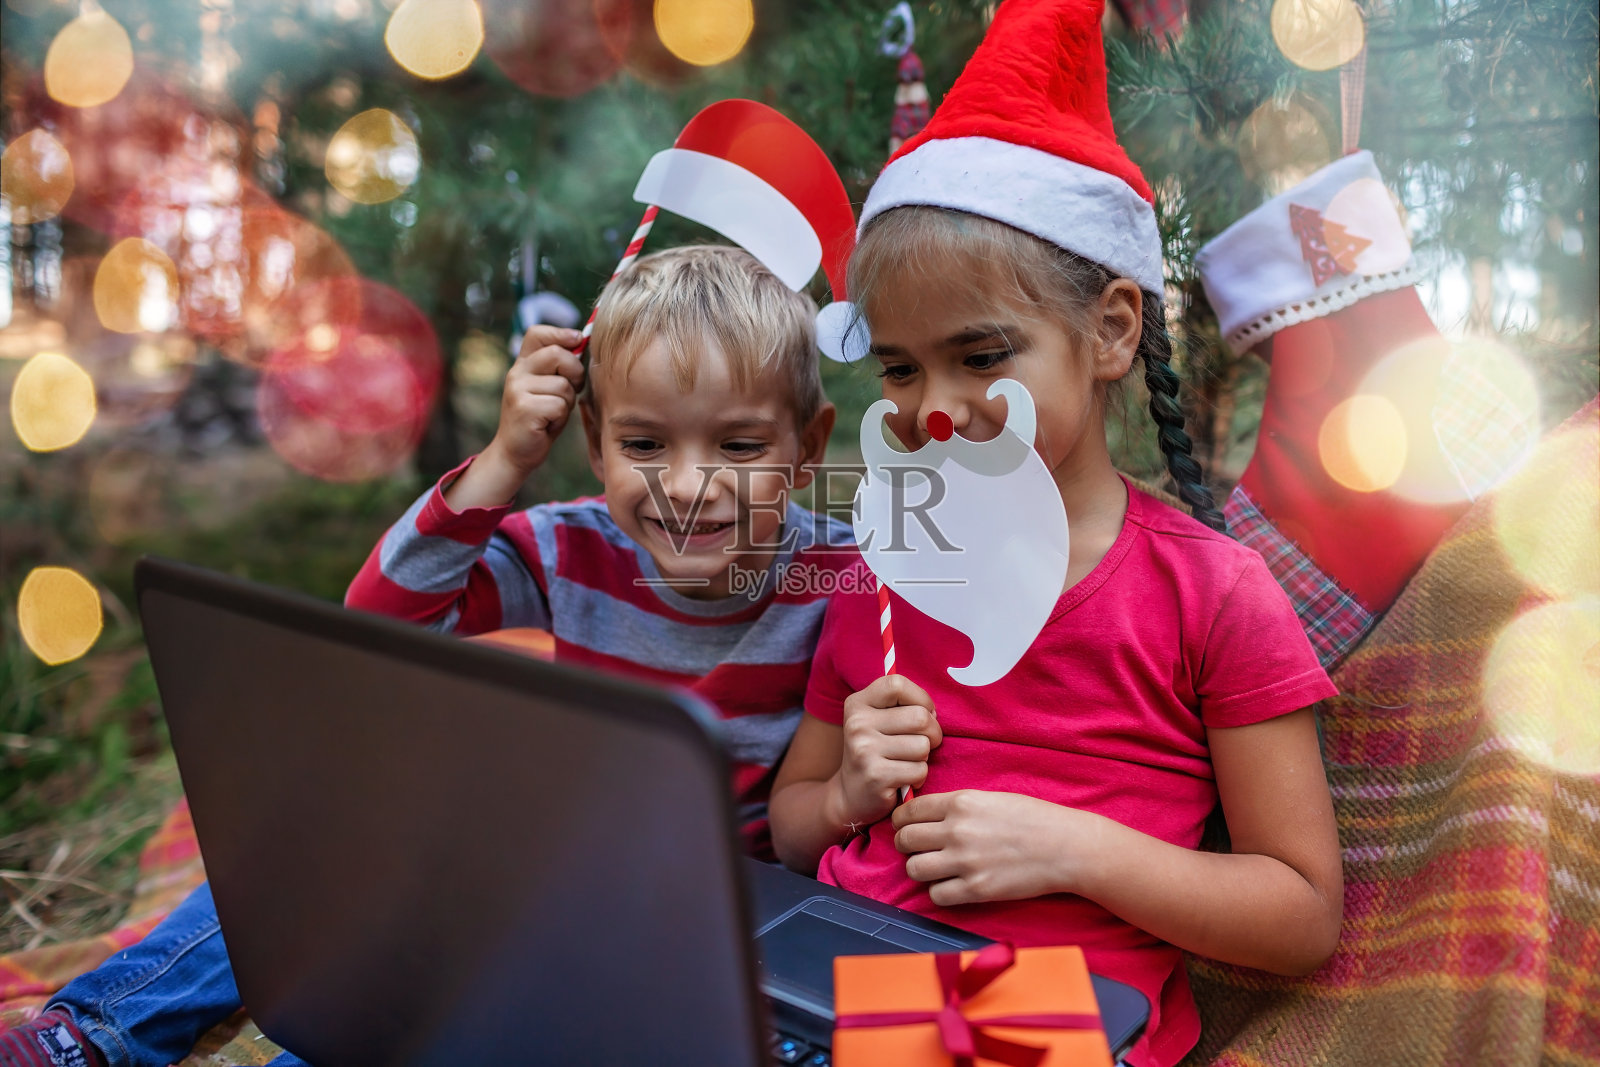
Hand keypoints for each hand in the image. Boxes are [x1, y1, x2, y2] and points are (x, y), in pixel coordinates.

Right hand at [489, 325, 585, 476]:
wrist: (516, 452)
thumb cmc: (541, 419)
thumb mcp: (549, 388)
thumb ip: (560, 368)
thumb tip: (584, 342)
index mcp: (523, 364)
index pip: (537, 333)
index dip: (560, 333)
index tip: (578, 340)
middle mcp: (516, 373)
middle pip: (557, 355)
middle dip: (575, 372)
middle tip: (573, 389)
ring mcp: (517, 390)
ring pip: (563, 385)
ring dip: (567, 402)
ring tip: (554, 412)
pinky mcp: (524, 408)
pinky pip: (560, 405)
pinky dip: (561, 417)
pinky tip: (548, 423)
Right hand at [832, 675, 941, 830]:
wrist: (850, 795)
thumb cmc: (876, 752)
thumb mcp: (877, 721)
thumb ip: (901, 706)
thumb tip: (934, 712)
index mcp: (857, 704)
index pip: (897, 685)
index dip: (921, 699)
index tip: (923, 713)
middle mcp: (857, 724)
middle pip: (919, 717)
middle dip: (932, 733)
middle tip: (923, 744)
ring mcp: (864, 750)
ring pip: (923, 746)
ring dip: (923, 758)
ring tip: (908, 762)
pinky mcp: (876, 776)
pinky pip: (919, 770)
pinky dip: (919, 777)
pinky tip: (904, 779)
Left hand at [891, 790, 1104, 906]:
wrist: (1067, 847)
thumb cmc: (1033, 819)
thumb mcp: (991, 798)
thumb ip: (958, 806)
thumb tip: (927, 815)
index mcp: (961, 803)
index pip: (909, 811)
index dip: (902, 820)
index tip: (906, 826)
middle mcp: (958, 831)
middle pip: (904, 840)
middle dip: (906, 845)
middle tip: (917, 848)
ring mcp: (966, 862)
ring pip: (914, 869)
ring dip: (921, 869)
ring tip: (936, 868)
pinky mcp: (976, 890)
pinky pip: (936, 895)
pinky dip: (940, 891)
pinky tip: (953, 885)